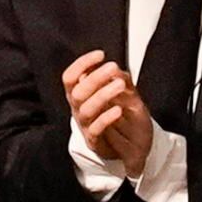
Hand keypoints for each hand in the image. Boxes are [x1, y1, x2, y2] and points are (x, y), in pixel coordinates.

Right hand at [59, 49, 155, 170]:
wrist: (131, 147)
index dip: (81, 64)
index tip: (100, 55)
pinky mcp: (94, 141)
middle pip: (77, 92)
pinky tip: (118, 109)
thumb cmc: (120, 117)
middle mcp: (78, 109)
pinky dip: (105, 118)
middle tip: (112, 67)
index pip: (70, 77)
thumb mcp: (121, 95)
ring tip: (120, 85)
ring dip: (102, 95)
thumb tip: (115, 68)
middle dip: (95, 78)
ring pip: (85, 109)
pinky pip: (96, 129)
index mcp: (79, 95)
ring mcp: (85, 125)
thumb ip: (118, 81)